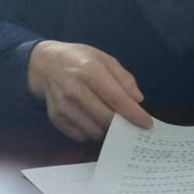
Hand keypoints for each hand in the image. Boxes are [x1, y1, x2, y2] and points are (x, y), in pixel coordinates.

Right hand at [27, 41, 152, 141]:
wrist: (45, 64)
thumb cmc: (79, 59)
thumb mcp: (104, 59)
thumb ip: (123, 78)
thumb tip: (137, 100)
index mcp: (90, 71)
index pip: (116, 98)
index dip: (133, 113)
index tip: (147, 123)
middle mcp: (74, 90)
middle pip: (106, 118)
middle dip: (122, 124)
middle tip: (130, 123)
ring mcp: (63, 106)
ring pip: (94, 130)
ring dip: (107, 130)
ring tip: (110, 119)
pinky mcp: (56, 118)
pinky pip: (81, 135)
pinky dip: (91, 131)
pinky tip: (92, 119)